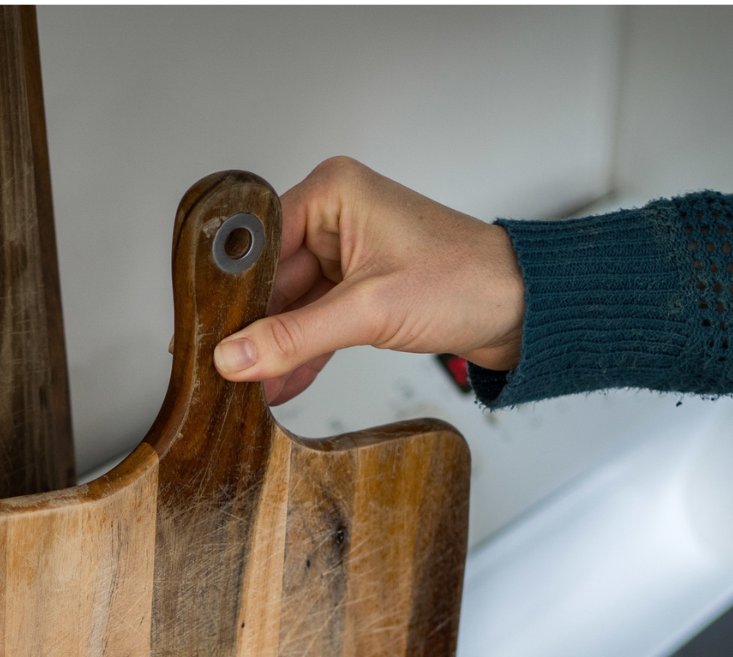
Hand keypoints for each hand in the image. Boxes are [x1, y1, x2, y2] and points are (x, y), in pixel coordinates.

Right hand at [213, 157, 524, 404]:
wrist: (524, 309)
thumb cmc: (468, 281)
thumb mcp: (369, 312)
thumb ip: (295, 338)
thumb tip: (236, 356)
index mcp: (334, 193)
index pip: (260, 241)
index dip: (233, 290)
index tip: (208, 330)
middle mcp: (337, 217)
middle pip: (272, 278)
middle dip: (254, 328)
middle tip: (225, 368)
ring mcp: (349, 254)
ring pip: (292, 305)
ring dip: (277, 348)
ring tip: (248, 387)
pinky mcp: (362, 288)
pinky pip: (317, 321)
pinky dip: (303, 353)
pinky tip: (279, 384)